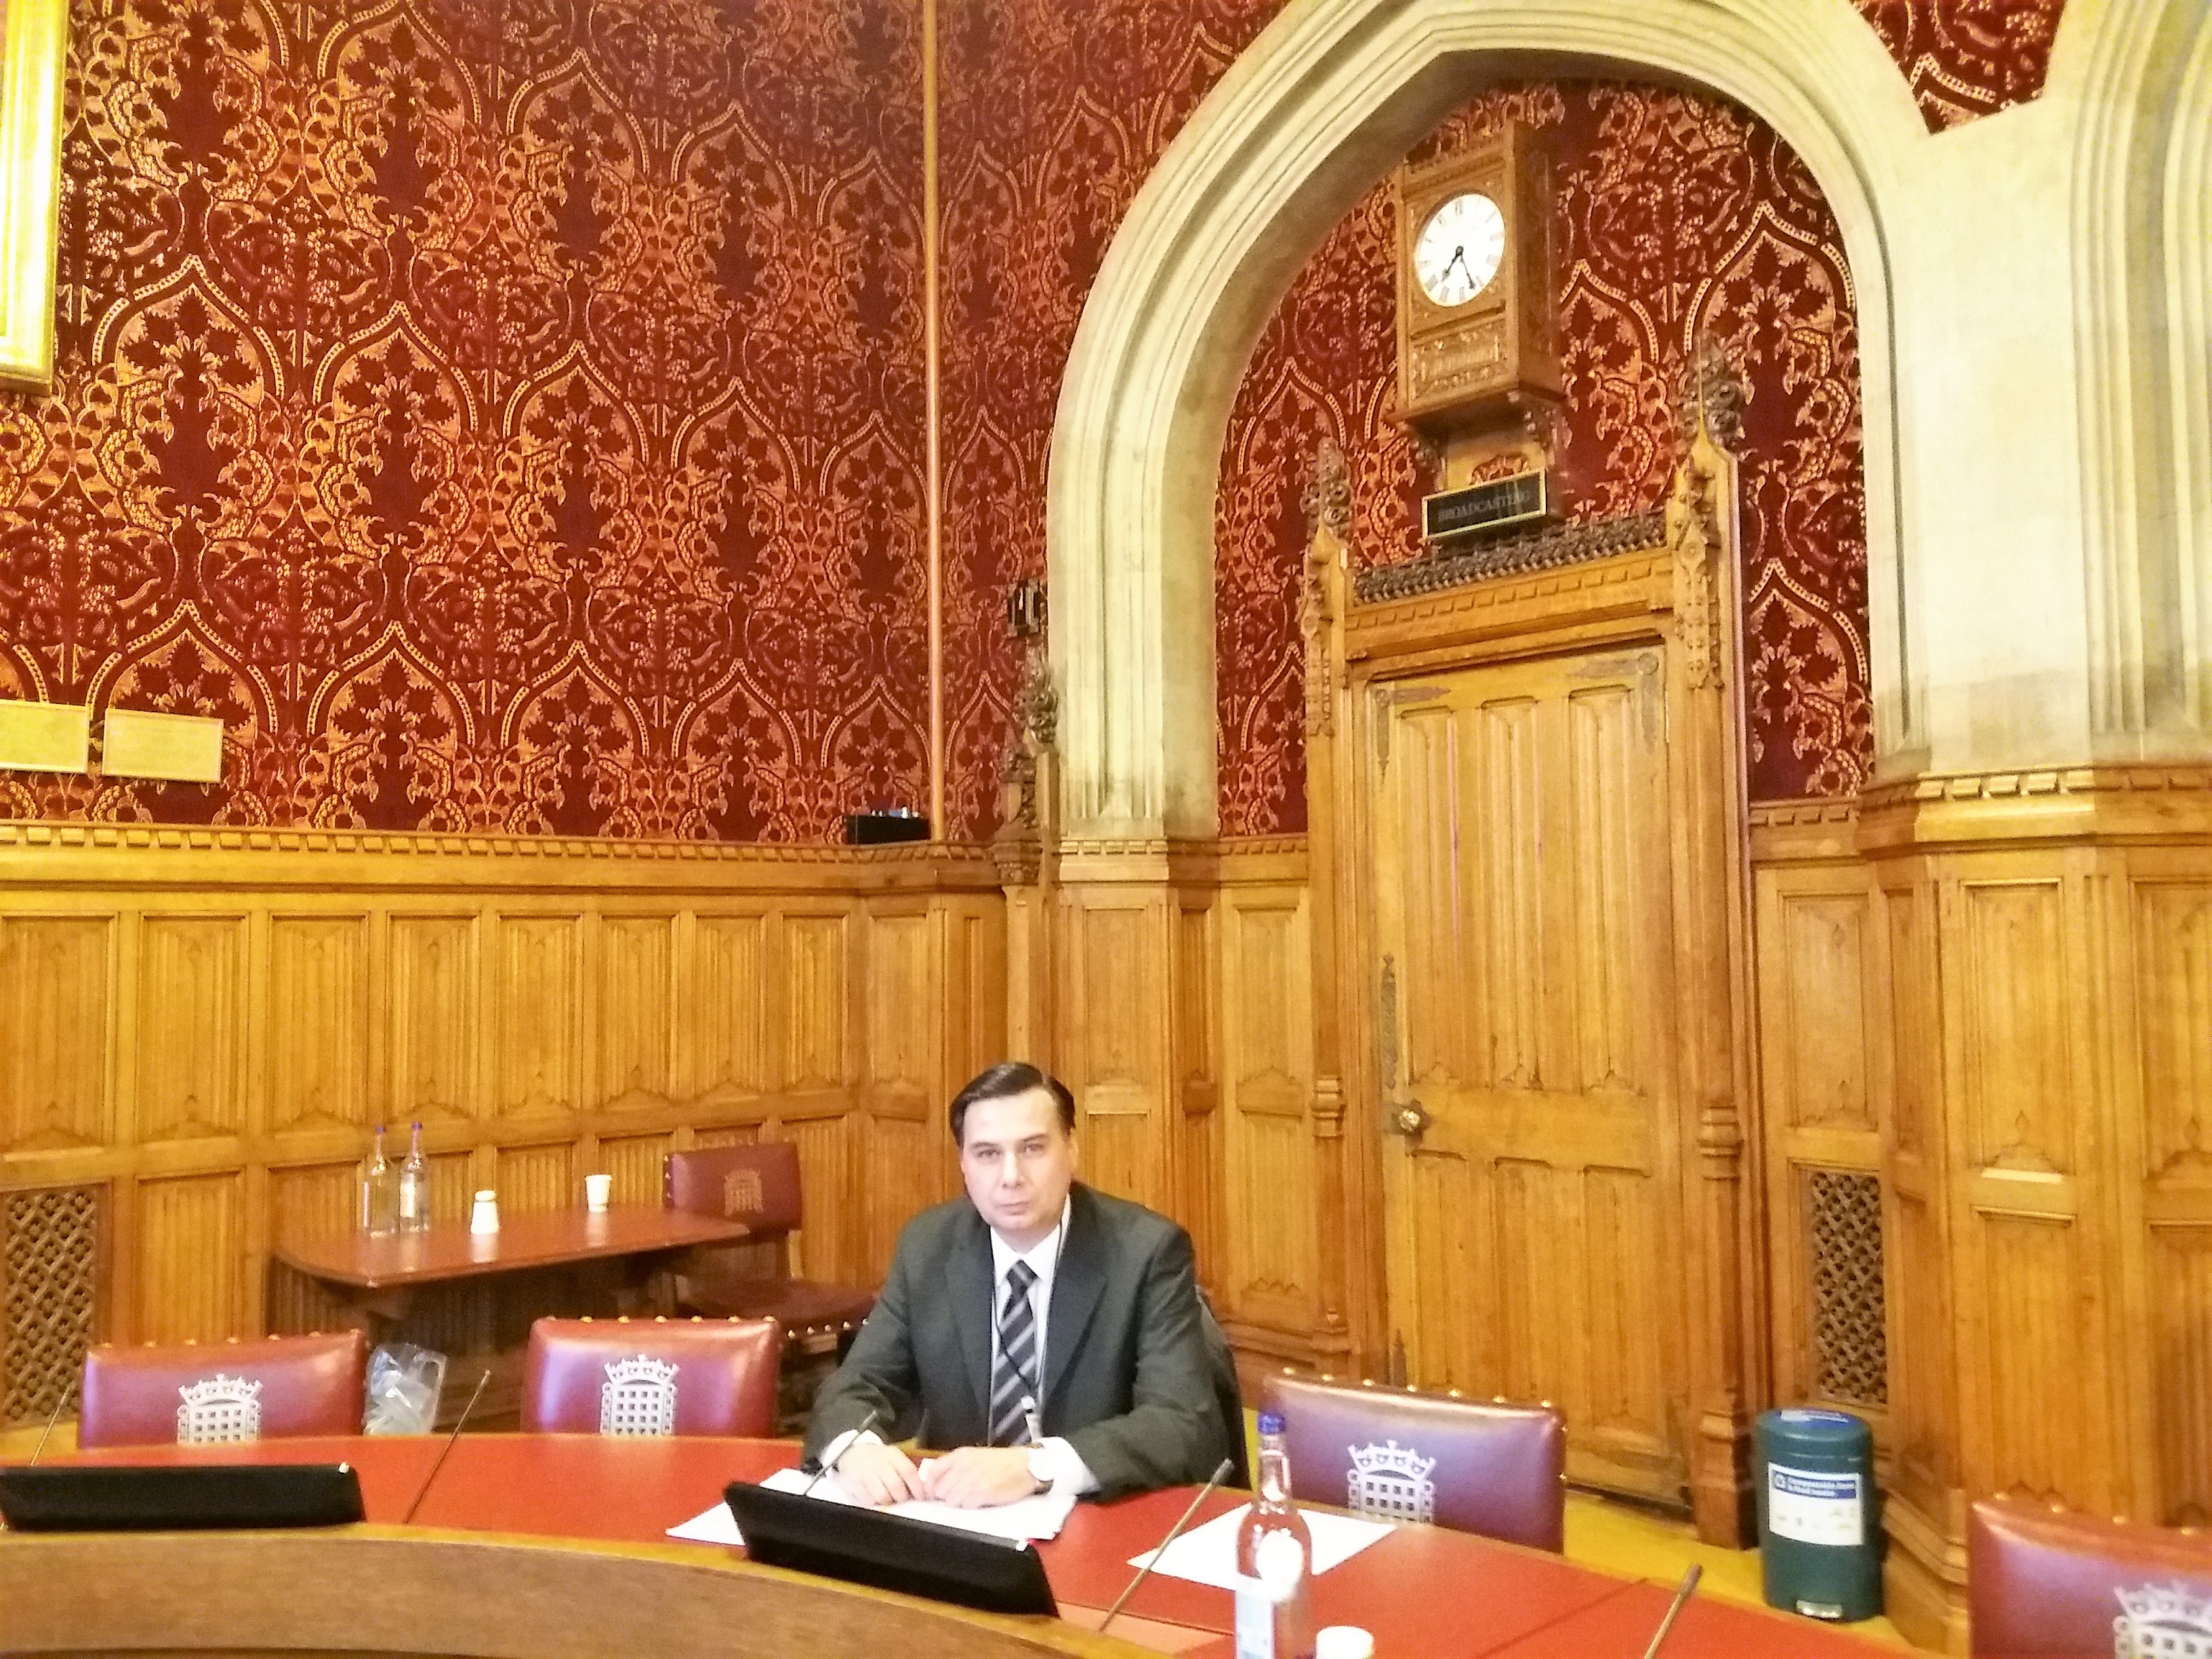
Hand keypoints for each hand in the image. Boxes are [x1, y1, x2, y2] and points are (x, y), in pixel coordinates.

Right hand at [836, 1438, 924, 1506]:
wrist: (853, 1455)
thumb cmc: (878, 1461)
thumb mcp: (893, 1459)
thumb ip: (906, 1472)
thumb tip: (922, 1490)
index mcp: (892, 1455)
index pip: (908, 1471)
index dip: (917, 1487)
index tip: (920, 1496)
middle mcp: (878, 1462)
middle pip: (896, 1486)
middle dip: (902, 1497)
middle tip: (902, 1499)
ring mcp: (865, 1473)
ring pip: (882, 1496)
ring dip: (887, 1501)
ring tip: (888, 1497)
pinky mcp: (854, 1483)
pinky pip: (868, 1501)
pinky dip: (873, 1502)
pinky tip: (874, 1496)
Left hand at [918, 1446, 1041, 1508]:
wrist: (1026, 1465)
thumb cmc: (1002, 1462)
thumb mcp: (975, 1456)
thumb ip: (955, 1466)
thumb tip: (936, 1484)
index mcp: (961, 1455)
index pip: (933, 1472)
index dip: (930, 1486)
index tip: (933, 1494)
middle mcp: (964, 1466)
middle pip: (940, 1490)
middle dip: (947, 1496)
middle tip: (959, 1496)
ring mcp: (974, 1479)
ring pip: (952, 1500)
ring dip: (959, 1502)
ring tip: (972, 1497)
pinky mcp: (984, 1492)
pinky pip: (966, 1505)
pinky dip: (971, 1506)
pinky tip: (981, 1500)